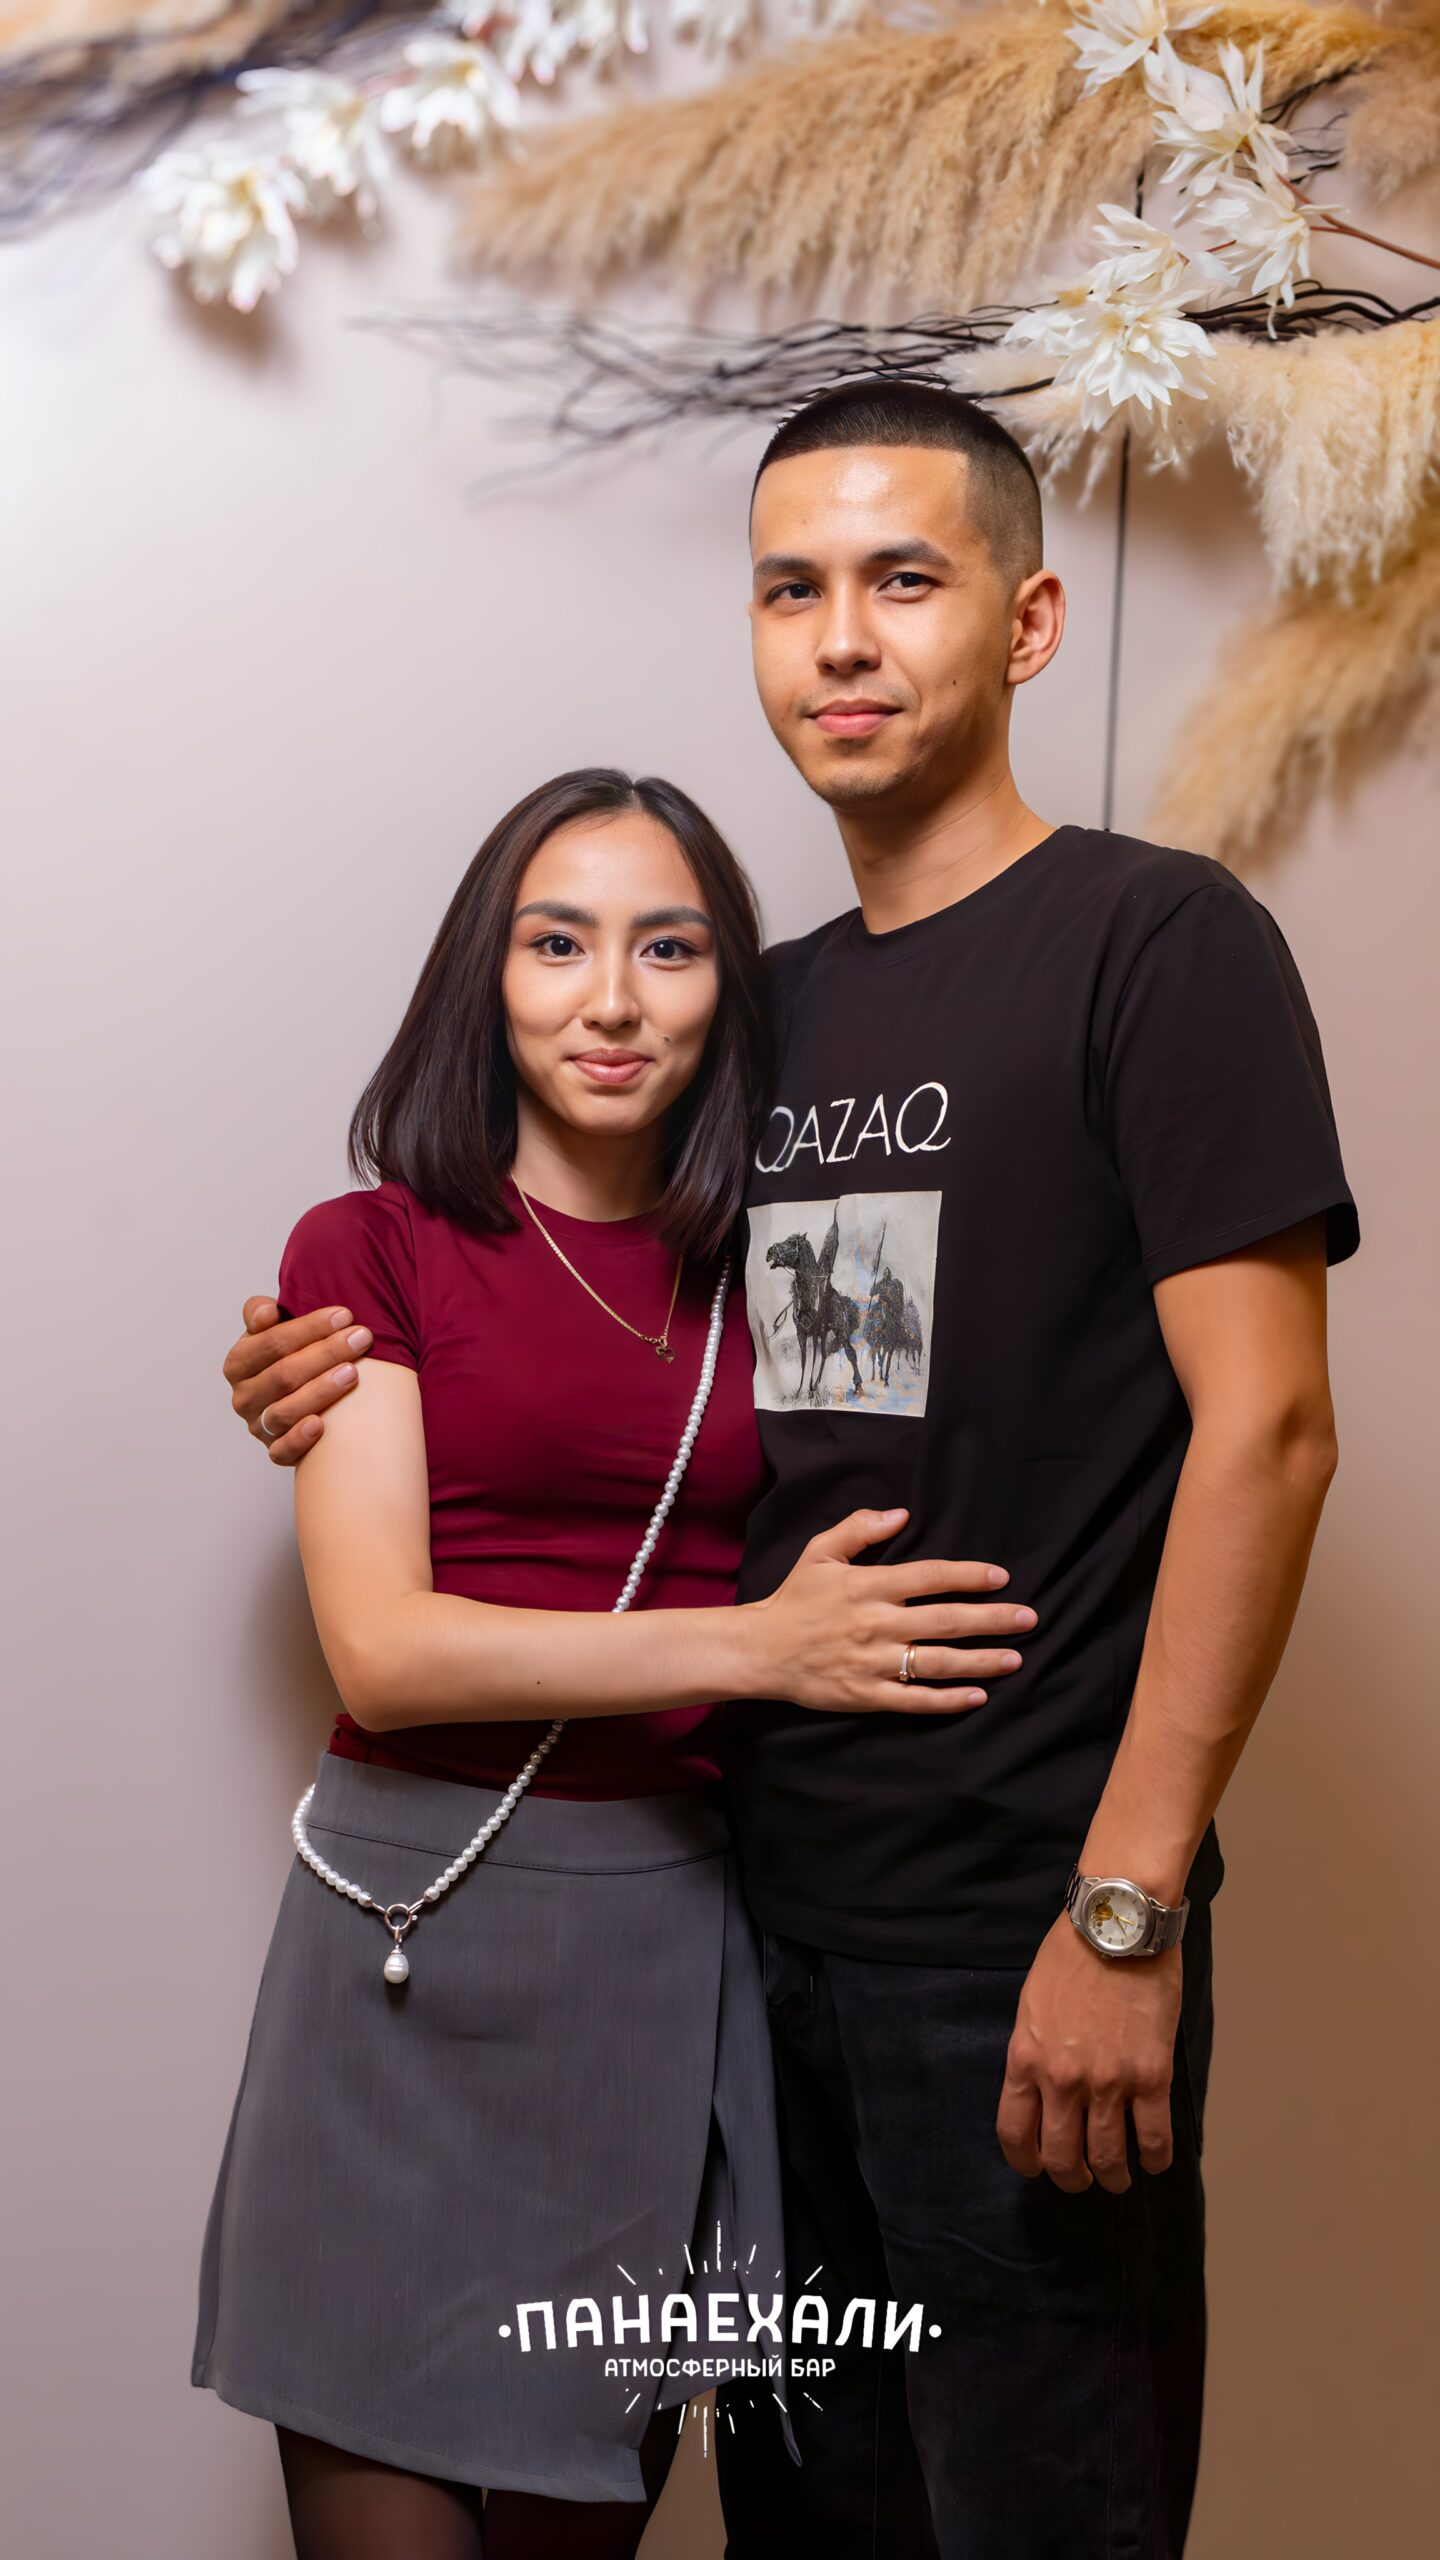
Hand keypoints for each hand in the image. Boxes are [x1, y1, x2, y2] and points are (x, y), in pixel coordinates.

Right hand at [223, 1297, 373, 1464]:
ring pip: (285, 1411)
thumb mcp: (270, 1329)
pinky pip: (282, 1451)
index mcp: (239, 1363)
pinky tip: (322, 1425)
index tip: (344, 1315)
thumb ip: (261, 1312)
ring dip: (320, 1391)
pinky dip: (300, 1439)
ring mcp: (258, 1426)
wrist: (297, 1394)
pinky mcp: (274, 1451)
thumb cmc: (288, 1356)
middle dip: (325, 1353)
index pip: (272, 1342)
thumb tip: (267, 1313)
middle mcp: (244, 1396)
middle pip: (284, 1375)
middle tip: (361, 1338)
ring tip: (353, 1373)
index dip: (308, 1328)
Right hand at [743, 1508, 1035, 1714]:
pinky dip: (948, 1700)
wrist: (760, 1651)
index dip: (968, 1576)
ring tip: (1015, 1658)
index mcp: (867, 1586)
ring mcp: (872, 1663)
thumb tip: (900, 1514)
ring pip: (937, 1662)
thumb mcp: (819, 1553)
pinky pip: (915, 1700)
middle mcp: (875, 1624)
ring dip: (981, 1661)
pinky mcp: (866, 1696)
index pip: (930, 1577)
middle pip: (946, 1620)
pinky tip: (978, 1695)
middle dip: (992, 1619)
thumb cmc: (794, 1599)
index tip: (1000, 1577)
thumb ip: (859, 1529)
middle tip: (1029, 1618)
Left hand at [996, 1914, 1182, 2193]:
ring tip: (1119, 2177)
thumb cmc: (1071, 1955)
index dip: (1026, 2162)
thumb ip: (1034, 2052)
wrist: (1117, 1925)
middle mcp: (1062, 2080)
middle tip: (1083, 2179)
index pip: (1015, 2134)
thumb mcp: (1032, 2006)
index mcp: (1026, 2060)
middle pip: (1061, 2158)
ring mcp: (1108, 2082)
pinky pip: (1153, 2138)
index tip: (1036, 2168)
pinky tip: (1154, 2160)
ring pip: (1108, 2157)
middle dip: (1072, 2178)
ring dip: (1113, 2176)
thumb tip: (1041, 2090)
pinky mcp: (1151, 2075)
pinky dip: (1154, 2159)